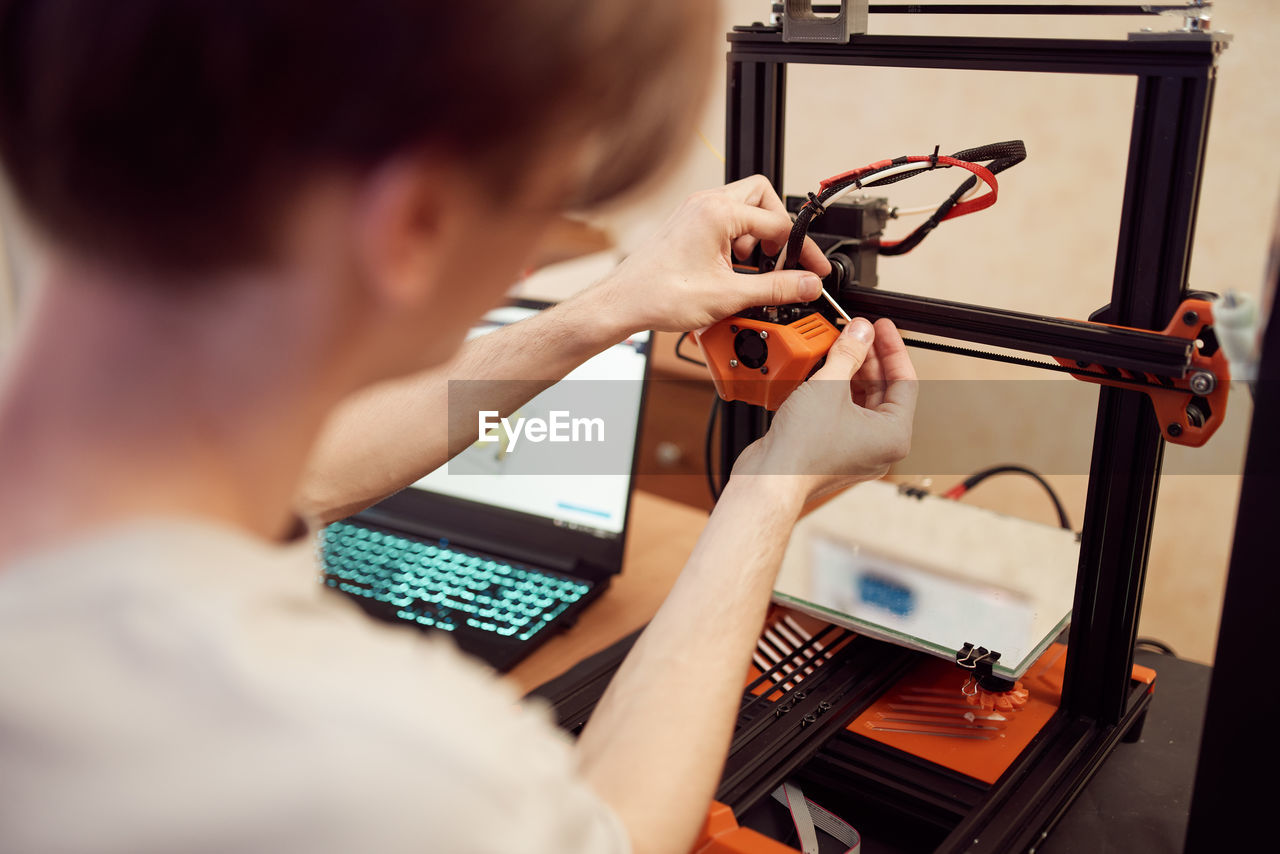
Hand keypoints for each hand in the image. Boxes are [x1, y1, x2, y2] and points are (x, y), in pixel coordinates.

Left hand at [600, 176, 831, 332]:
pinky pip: (725, 223)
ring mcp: (695, 212)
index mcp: (718, 212)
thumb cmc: (659, 294)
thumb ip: (775, 288)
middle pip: (764, 198)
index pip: (779, 222)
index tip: (812, 271)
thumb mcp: (729, 295)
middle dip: (778, 231)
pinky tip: (731, 273)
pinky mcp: (688, 225)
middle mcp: (706, 203)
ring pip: (744, 210)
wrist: (623, 303)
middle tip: (780, 260)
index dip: (802, 251)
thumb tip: (807, 284)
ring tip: (749, 272)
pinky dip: (736, 244)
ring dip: (755, 238)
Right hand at [731, 318, 917, 502]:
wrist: (770, 479)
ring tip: (837, 347)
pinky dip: (834, 391)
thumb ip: (849, 353)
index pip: (904, 381)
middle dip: (868, 358)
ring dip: (849, 372)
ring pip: (860, 401)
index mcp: (893, 435)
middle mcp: (879, 445)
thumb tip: (861, 332)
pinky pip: (842, 413)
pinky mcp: (833, 449)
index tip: (882, 328)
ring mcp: (856, 449)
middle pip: (882, 390)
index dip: (892, 348)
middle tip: (856, 333)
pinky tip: (821, 372)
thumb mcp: (829, 386)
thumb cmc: (803, 450)